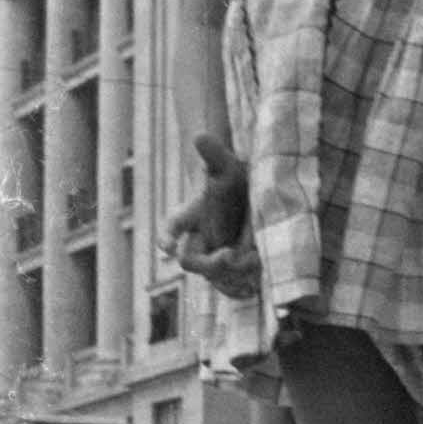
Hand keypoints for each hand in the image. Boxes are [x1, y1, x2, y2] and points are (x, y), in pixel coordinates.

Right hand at [165, 135, 260, 296]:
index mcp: (190, 216)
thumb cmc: (232, 179)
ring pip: (213, 279)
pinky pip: (228, 287)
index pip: (172, 227)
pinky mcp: (231, 269)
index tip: (168, 245)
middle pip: (192, 262)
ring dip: (232, 276)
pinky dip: (239, 289)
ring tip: (254, 261)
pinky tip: (254, 287)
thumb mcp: (225, 166)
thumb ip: (213, 153)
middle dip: (212, 263)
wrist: (247, 195)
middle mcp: (196, 240)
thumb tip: (200, 135)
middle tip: (233, 253)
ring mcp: (213, 257)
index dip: (169, 237)